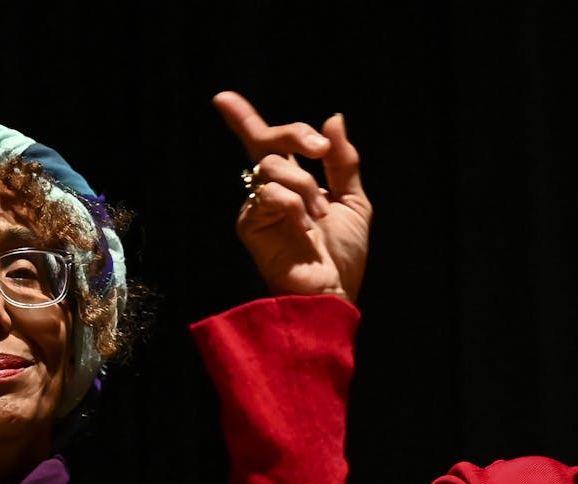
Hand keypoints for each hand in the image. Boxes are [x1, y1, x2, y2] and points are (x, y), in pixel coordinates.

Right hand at [212, 90, 371, 301]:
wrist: (333, 291)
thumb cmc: (342, 255)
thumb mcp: (354, 200)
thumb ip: (342, 162)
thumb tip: (333, 118)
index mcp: (294, 182)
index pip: (266, 142)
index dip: (243, 119)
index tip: (223, 98)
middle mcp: (271, 190)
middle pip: (267, 142)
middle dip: (295, 134)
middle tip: (318, 149)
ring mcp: (257, 207)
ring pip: (273, 166)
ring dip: (305, 186)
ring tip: (319, 216)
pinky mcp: (250, 225)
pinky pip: (269, 194)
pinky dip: (293, 206)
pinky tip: (304, 228)